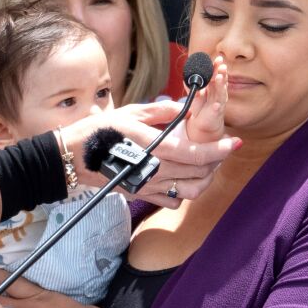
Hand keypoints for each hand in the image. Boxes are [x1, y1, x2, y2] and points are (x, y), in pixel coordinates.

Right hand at [61, 100, 241, 208]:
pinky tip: (181, 178)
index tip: (234, 142)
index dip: (218, 149)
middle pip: (198, 172)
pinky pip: (172, 201)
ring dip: (203, 179)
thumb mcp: (130, 113)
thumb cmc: (99, 130)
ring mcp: (147, 186)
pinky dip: (182, 192)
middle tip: (220, 149)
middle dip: (215, 161)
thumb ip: (160, 111)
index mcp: (152, 147)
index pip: (195, 153)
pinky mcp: (141, 195)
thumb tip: (184, 106)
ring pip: (190, 191)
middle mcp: (153, 170)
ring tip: (205, 166)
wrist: (72, 157)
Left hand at [185, 55, 226, 142]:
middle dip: (222, 73)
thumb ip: (191, 85)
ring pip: (221, 93)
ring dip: (221, 85)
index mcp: (214, 86)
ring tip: (220, 78)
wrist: (204, 123)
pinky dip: (217, 107)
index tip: (218, 58)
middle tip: (222, 66)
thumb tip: (186, 76)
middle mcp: (219, 92)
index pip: (217, 74)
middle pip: (221, 81)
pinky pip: (217, 109)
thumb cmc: (201, 106)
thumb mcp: (194, 94)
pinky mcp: (216, 113)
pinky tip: (216, 104)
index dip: (217, 66)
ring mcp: (219, 102)